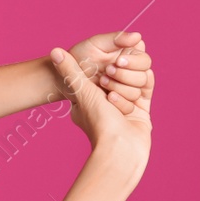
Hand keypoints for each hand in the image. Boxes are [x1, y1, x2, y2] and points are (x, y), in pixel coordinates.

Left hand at [49, 44, 152, 169]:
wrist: (121, 149)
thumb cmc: (99, 122)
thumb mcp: (81, 91)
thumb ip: (70, 71)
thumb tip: (54, 51)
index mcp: (87, 100)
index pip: (97, 73)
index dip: (103, 67)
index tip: (104, 69)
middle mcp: (105, 104)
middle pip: (118, 75)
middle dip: (117, 78)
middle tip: (108, 83)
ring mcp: (124, 107)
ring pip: (132, 82)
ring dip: (126, 88)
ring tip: (114, 99)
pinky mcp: (141, 112)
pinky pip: (145, 90)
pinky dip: (142, 88)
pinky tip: (138, 90)